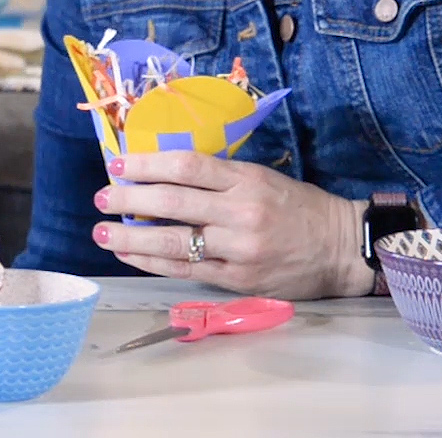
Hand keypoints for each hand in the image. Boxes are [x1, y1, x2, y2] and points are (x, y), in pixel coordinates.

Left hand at [91, 152, 372, 299]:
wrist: (340, 247)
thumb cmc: (298, 207)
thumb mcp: (263, 177)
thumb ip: (219, 176)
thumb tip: (164, 171)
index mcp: (246, 180)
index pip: (187, 167)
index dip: (148, 164)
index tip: (119, 163)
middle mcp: (240, 212)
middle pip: (173, 203)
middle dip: (129, 200)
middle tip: (101, 197)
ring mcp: (238, 249)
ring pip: (174, 241)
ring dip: (131, 237)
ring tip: (102, 233)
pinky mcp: (237, 279)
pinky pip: (186, 270)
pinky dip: (153, 262)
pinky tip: (131, 255)